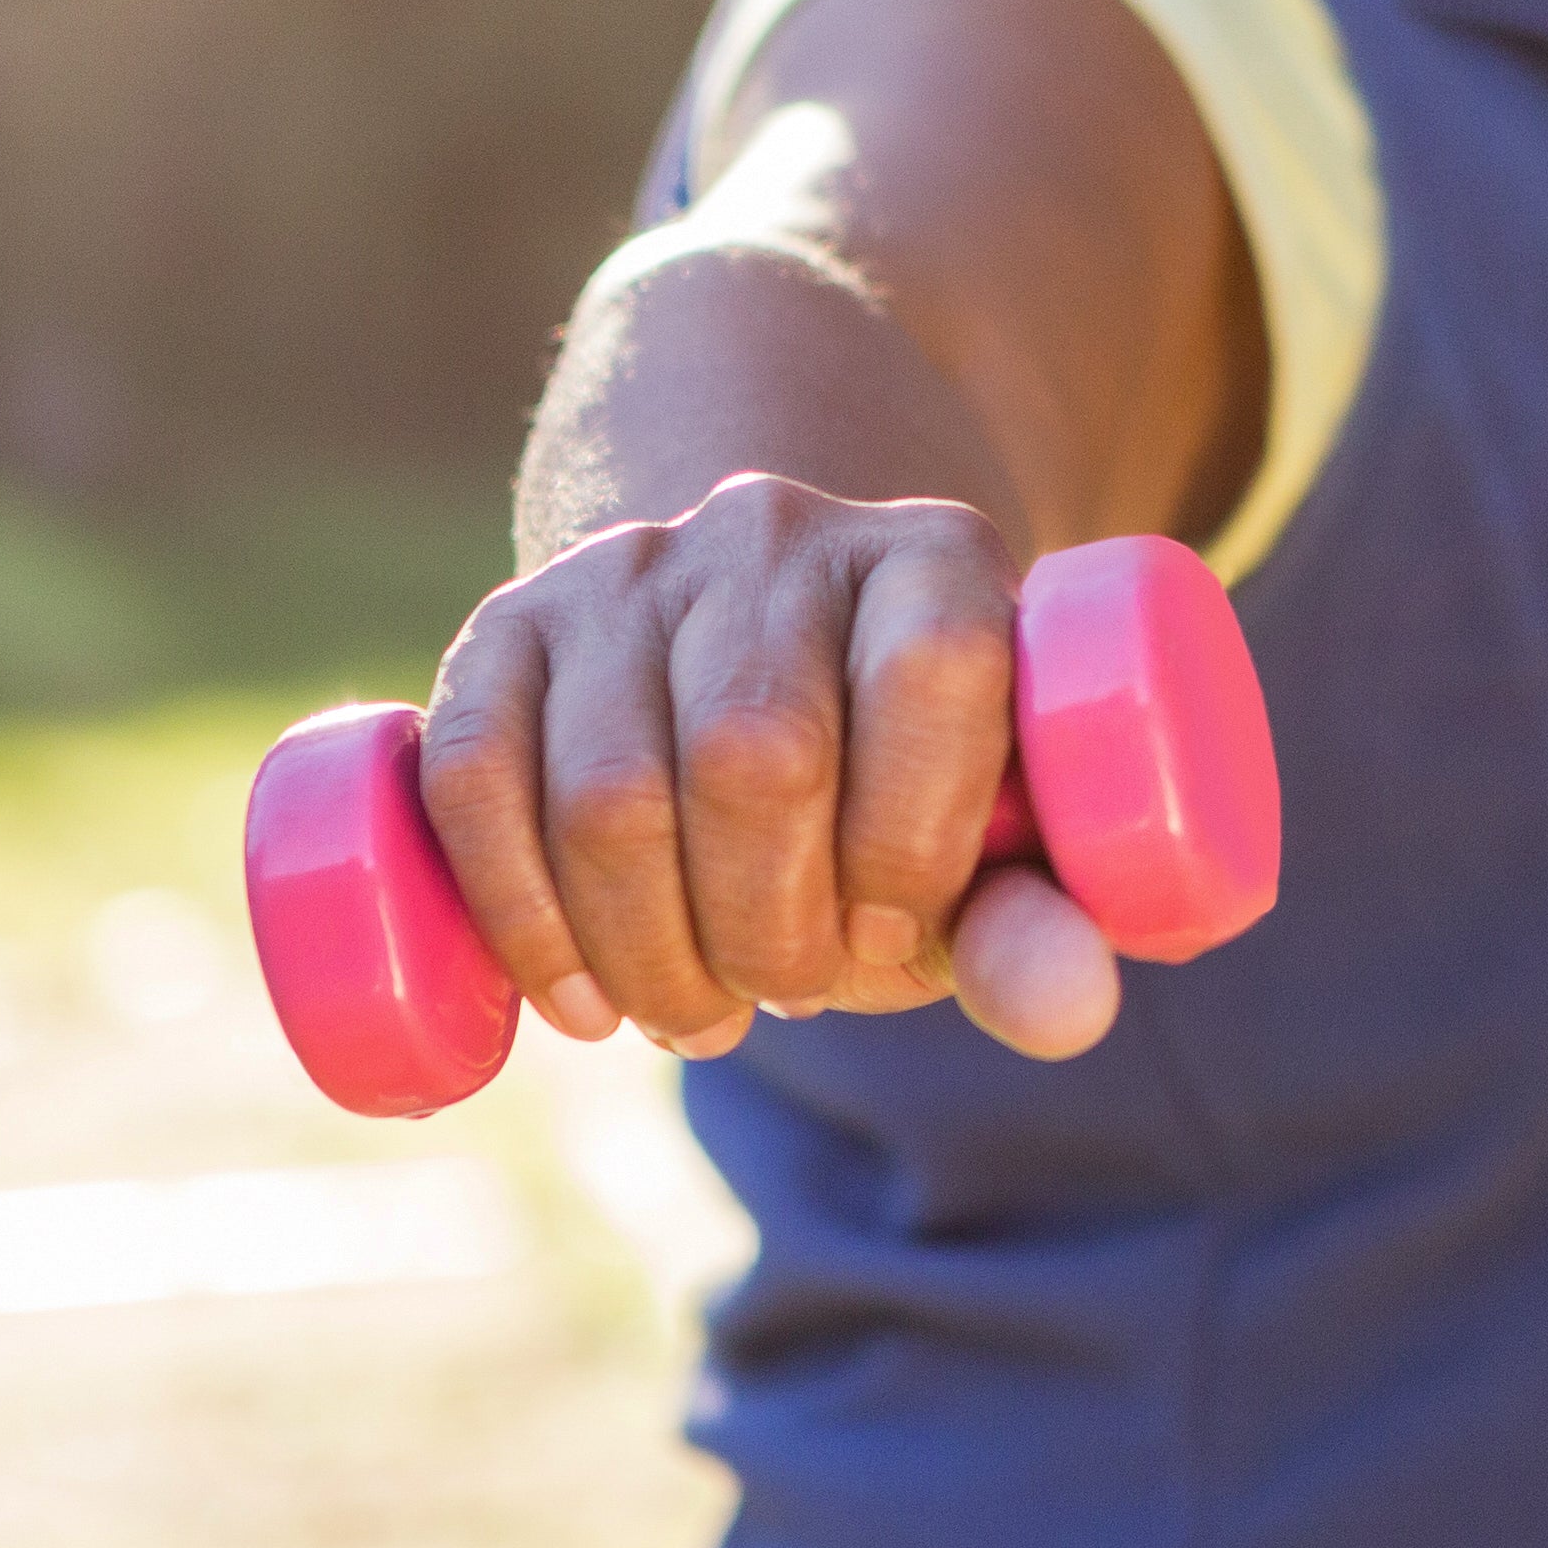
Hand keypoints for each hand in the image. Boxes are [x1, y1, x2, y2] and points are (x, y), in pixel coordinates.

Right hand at [410, 472, 1121, 1064]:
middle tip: (788, 995)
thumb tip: (1067, 1013)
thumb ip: (1040, 923)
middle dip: (768, 925)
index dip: (910, 838)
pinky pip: (480, 780)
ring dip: (650, 951)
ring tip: (698, 1013)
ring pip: (611, 788)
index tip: (889, 938)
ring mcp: (630, 570)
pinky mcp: (509, 625)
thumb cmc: (895, 779)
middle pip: (757, 751)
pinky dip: (525, 919)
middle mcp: (779, 535)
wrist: (754, 648)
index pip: (933, 670)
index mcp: (934, 558)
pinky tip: (582, 998)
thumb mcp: (993, 841)